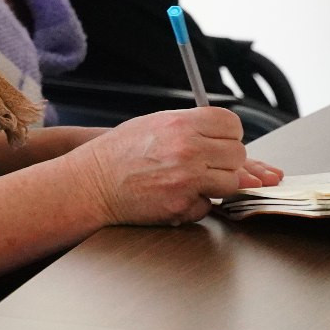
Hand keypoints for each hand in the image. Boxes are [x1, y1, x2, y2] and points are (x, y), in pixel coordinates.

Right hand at [69, 106, 252, 224]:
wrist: (91, 183)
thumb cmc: (118, 153)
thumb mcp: (154, 124)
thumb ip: (193, 128)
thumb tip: (230, 139)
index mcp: (181, 124)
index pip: (232, 124)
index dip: (227, 134)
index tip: (218, 141)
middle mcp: (188, 149)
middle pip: (237, 153)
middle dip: (225, 160)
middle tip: (203, 163)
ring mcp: (188, 179)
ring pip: (232, 182)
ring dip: (217, 183)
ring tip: (191, 179)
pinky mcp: (183, 205)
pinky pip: (210, 205)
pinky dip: (198, 203)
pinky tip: (176, 194)